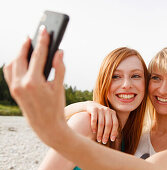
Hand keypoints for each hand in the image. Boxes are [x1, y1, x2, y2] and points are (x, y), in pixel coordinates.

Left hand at [3, 26, 66, 144]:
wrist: (46, 126)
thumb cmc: (55, 108)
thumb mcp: (59, 87)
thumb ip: (59, 68)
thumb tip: (59, 52)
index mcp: (33, 82)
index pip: (38, 56)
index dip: (42, 41)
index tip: (44, 31)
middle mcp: (20, 83)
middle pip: (21, 57)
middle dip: (27, 44)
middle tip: (33, 36)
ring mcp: (15, 88)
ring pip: (12, 64)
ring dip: (19, 54)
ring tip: (27, 47)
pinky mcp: (14, 91)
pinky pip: (9, 72)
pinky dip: (14, 64)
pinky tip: (20, 61)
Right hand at [65, 101, 118, 143]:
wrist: (90, 106)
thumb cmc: (99, 116)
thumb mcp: (106, 118)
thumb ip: (110, 125)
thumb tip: (114, 138)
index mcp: (112, 113)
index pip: (115, 123)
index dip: (114, 132)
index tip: (112, 140)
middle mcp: (107, 110)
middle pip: (108, 124)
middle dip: (106, 134)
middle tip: (104, 142)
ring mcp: (100, 109)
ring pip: (101, 123)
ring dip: (100, 133)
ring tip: (98, 139)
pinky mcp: (93, 109)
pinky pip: (94, 119)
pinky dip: (94, 126)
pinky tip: (94, 132)